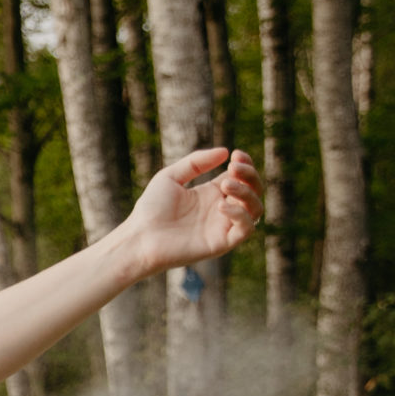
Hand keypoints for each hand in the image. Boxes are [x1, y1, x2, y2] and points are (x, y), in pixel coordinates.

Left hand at [124, 147, 264, 276]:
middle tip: (233, 168)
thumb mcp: (171, 176)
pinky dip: (240, 215)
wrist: (139, 238)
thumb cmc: (150, 209)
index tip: (236, 155)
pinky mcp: (221, 244)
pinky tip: (221, 205)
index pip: (242, 178)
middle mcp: (221, 210)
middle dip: (250, 175)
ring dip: (247, 193)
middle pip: (253, 191)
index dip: (245, 165)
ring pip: (255, 210)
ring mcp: (222, 227)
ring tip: (225, 184)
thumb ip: (196, 162)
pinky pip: (246, 230)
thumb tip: (225, 151)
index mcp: (211, 194)